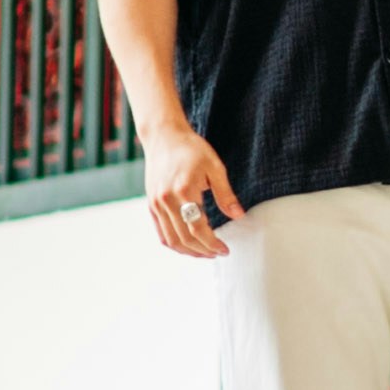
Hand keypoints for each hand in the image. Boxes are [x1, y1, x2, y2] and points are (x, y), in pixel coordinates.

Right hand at [144, 120, 241, 259]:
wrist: (164, 136)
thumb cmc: (191, 149)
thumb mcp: (214, 167)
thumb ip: (226, 194)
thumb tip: (238, 215)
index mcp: (184, 191)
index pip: (198, 229)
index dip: (212, 243)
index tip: (225, 249)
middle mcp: (166, 201)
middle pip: (184, 239)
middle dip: (202, 251)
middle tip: (218, 253)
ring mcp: (156, 204)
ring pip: (170, 240)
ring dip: (188, 251)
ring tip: (205, 253)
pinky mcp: (151, 204)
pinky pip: (161, 232)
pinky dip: (174, 243)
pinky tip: (187, 245)